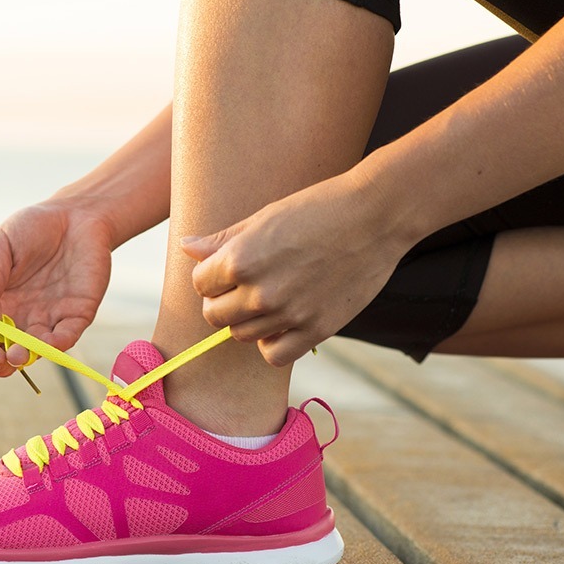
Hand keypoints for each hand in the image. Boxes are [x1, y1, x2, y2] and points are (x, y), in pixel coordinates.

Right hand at [0, 199, 113, 376]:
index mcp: (0, 303)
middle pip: (7, 352)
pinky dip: (57, 345)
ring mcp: (50, 319)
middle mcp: (23, 317)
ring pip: (35, 351)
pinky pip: (66, 337)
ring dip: (26, 357)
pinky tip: (49, 343)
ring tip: (17, 356)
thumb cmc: (32, 227)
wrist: (76, 214)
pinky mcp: (77, 315)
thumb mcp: (1, 243)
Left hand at [181, 170, 408, 366]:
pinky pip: (274, 354)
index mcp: (240, 260)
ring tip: (270, 297)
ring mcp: (288, 314)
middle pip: (215, 315)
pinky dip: (273, 343)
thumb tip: (186, 248)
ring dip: (248, 320)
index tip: (229, 269)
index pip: (200, 285)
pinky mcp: (316, 329)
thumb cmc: (318, 209)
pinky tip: (284, 321)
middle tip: (246, 286)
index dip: (212, 276)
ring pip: (241, 335)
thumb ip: (222, 240)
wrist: (377, 215)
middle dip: (223, 301)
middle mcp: (260, 292)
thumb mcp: (263, 218)